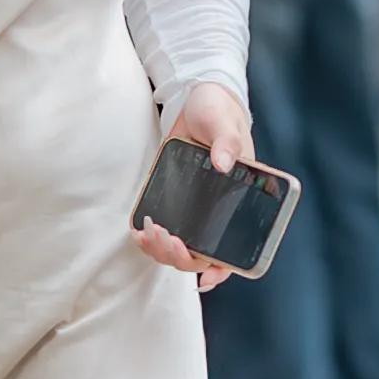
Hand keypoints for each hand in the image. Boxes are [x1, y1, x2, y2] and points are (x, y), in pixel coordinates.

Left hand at [136, 82, 254, 293]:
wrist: (196, 101)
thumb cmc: (219, 113)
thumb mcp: (224, 123)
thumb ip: (227, 141)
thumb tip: (223, 163)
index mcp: (239, 203)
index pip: (235, 249)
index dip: (222, 269)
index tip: (205, 277)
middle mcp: (216, 213)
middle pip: (199, 255)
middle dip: (180, 256)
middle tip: (165, 237)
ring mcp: (193, 210)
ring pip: (178, 248)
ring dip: (161, 250)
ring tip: (147, 234)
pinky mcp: (172, 201)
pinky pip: (163, 230)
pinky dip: (149, 238)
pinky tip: (139, 231)